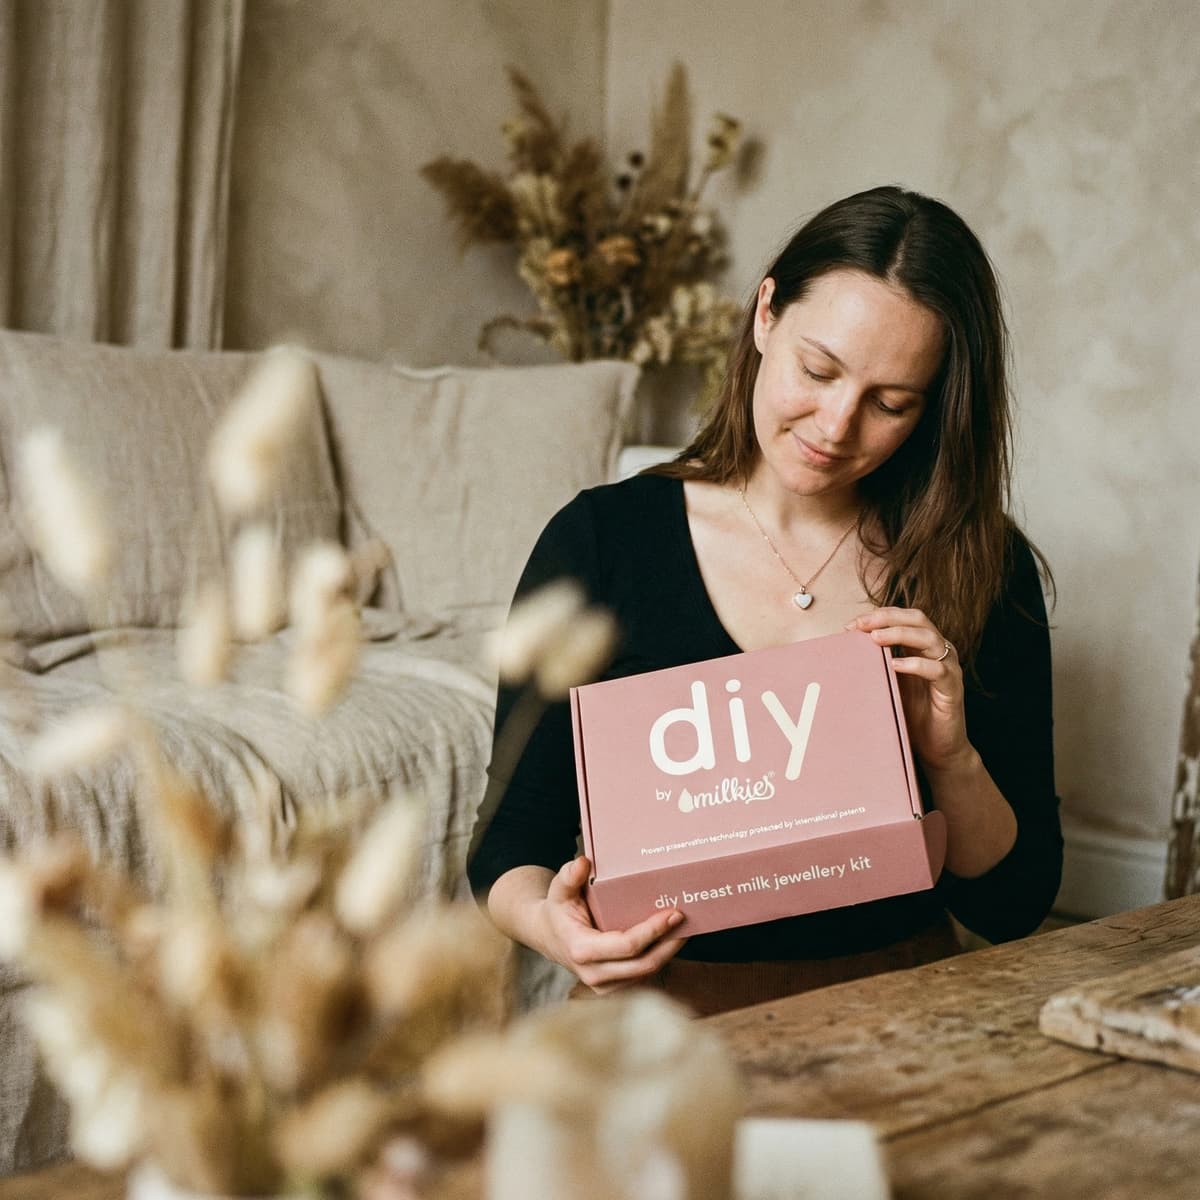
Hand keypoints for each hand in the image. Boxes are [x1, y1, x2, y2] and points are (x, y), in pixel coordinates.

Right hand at [535, 856, 687, 993]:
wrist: (549, 936)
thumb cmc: (558, 910)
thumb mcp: (559, 890)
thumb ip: (569, 876)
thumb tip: (582, 863)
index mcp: (582, 950)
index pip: (627, 946)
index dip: (654, 930)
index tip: (673, 914)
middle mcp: (593, 974)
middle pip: (644, 964)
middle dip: (670, 943)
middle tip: (686, 920)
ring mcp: (603, 987)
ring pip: (646, 974)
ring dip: (668, 953)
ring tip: (684, 929)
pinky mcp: (612, 990)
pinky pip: (642, 977)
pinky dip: (658, 960)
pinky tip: (670, 941)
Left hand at [846, 608, 973, 772]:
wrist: (938, 748)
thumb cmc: (913, 713)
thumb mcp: (889, 683)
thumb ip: (876, 664)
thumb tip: (844, 652)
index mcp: (922, 646)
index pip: (903, 617)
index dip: (878, 616)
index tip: (852, 625)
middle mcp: (938, 651)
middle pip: (917, 618)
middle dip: (887, 617)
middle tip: (862, 625)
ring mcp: (948, 668)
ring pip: (929, 638)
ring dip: (899, 634)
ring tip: (875, 638)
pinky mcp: (953, 688)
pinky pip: (937, 670)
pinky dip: (915, 665)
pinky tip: (895, 665)